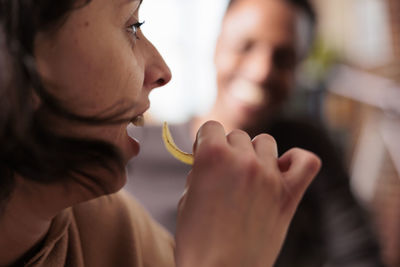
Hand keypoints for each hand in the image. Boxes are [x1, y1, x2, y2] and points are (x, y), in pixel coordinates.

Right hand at [175, 121, 320, 266]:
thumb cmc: (198, 241)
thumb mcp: (187, 199)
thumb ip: (201, 172)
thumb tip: (211, 160)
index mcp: (212, 156)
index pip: (211, 127)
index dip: (206, 141)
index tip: (206, 155)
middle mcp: (243, 160)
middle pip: (237, 135)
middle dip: (228, 151)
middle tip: (225, 174)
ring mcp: (269, 176)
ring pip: (265, 142)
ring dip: (255, 154)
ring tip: (249, 176)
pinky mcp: (289, 194)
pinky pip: (306, 161)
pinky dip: (295, 161)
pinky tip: (281, 171)